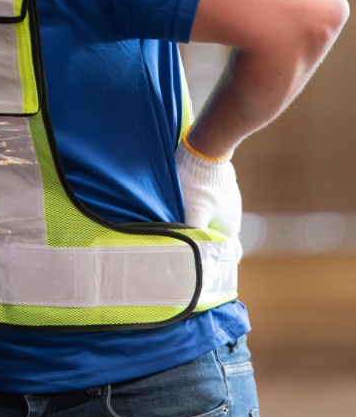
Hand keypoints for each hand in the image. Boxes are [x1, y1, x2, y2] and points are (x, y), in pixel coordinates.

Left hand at [175, 137, 242, 262]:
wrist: (207, 149)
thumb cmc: (198, 183)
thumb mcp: (193, 212)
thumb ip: (192, 234)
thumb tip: (187, 254)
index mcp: (230, 228)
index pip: (230, 254)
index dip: (220, 262)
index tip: (206, 266)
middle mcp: (232, 215)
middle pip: (222, 236)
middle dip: (209, 243)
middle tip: (189, 245)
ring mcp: (228, 199)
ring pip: (217, 217)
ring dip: (204, 222)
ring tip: (183, 223)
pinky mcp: (220, 184)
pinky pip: (212, 201)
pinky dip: (202, 206)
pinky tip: (186, 202)